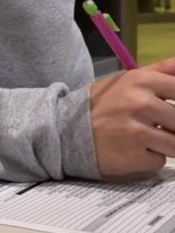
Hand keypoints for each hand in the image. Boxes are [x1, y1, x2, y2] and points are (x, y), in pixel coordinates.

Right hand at [90, 59, 174, 177]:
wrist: (67, 131)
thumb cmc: (104, 104)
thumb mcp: (129, 80)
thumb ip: (162, 71)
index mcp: (142, 81)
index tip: (169, 112)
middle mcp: (141, 104)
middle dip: (172, 127)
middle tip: (158, 126)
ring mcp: (137, 132)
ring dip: (166, 145)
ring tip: (149, 139)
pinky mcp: (133, 157)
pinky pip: (158, 161)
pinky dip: (150, 158)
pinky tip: (135, 151)